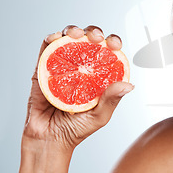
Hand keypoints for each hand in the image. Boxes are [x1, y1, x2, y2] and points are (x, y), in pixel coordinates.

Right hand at [23, 25, 134, 151]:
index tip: (114, 45)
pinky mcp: (43, 70)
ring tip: (76, 34)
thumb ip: (112, 100)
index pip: (108, 53)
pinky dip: (51, 39)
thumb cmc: (76, 131)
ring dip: (73, 30)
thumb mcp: (99, 116)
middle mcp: (82, 68)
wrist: (47, 141)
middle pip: (89, 41)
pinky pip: (45, 50)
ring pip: (68, 40)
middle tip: (96, 38)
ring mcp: (63, 67)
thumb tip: (128, 85)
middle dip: (94, 32)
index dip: (113, 43)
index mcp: (98, 76)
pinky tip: (56, 38)